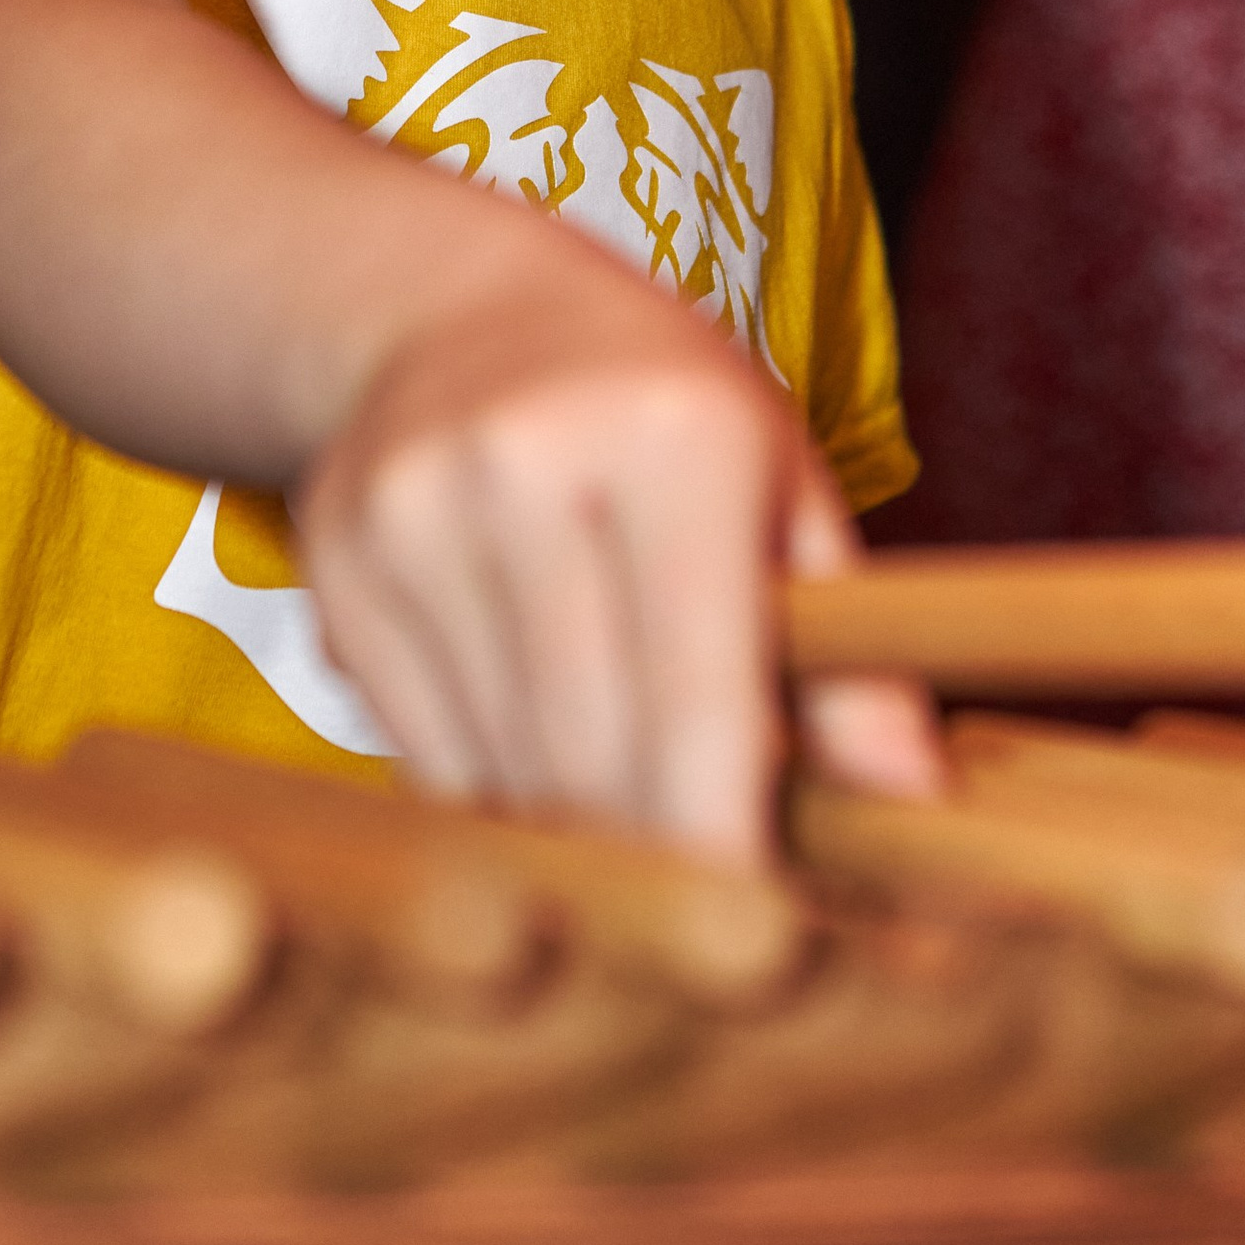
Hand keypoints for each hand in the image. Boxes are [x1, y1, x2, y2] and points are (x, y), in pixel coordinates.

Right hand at [294, 274, 940, 863]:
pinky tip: (525, 733)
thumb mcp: (781, 489)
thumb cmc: (660, 411)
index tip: (763, 938)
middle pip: (595, 759)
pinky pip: (420, 753)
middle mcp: (530, 464)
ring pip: (504, 772)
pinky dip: (487, 784)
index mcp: (677, 442)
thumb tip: (910, 802)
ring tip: (617, 793)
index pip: (700, 704)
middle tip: (701, 894)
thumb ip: (850, 652)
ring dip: (570, 823)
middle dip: (655, 854)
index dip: (730, 848)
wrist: (453, 306)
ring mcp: (415, 510)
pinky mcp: (334, 558)